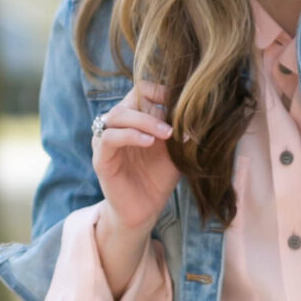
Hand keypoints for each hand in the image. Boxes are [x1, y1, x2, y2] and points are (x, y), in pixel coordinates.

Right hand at [91, 82, 178, 234]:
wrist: (145, 209)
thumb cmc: (159, 177)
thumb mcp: (175, 150)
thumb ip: (181, 131)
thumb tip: (199, 112)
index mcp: (134, 118)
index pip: (140, 90)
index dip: (159, 91)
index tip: (180, 103)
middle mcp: (117, 125)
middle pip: (130, 100)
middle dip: (154, 109)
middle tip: (173, 127)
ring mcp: (106, 140)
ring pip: (118, 115)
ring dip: (144, 121)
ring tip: (165, 134)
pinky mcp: (101, 158)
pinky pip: (110, 138)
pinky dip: (130, 136)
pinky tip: (148, 142)